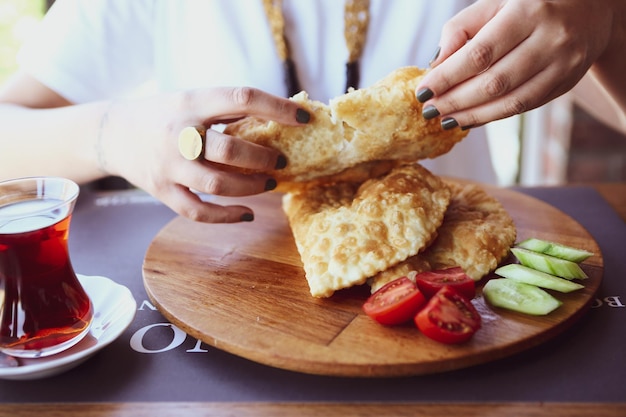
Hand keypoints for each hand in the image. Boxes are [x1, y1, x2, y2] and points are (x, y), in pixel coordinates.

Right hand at [99, 87, 308, 222]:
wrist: (112, 133)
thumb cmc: (164, 115)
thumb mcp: (192, 100)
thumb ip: (226, 111)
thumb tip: (279, 120)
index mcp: (191, 102)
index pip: (241, 98)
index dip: (277, 108)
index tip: (304, 117)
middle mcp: (179, 134)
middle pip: (229, 149)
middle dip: (262, 158)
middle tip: (281, 161)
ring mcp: (168, 166)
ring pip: (217, 184)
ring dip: (251, 187)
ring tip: (269, 184)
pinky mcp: (161, 191)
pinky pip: (198, 211)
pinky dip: (226, 216)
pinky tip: (247, 213)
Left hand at [415, 0, 616, 128]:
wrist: (588, 10)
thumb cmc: (527, 6)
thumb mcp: (493, 5)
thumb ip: (460, 30)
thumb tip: (435, 64)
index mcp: (526, 12)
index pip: (480, 53)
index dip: (448, 76)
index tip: (423, 91)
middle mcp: (549, 39)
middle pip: (494, 82)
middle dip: (456, 100)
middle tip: (430, 111)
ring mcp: (562, 64)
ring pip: (510, 100)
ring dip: (472, 115)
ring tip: (445, 120)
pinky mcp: (565, 84)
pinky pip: (523, 107)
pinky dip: (491, 116)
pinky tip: (469, 119)